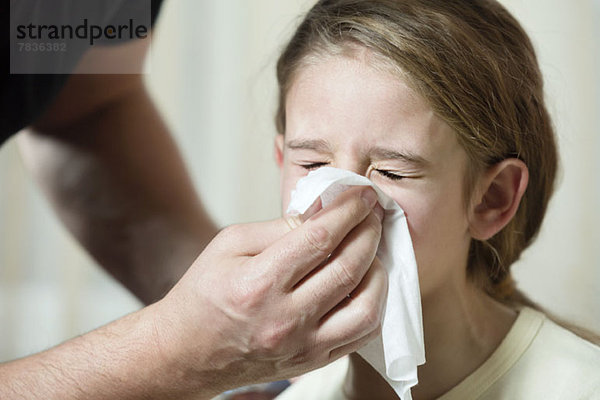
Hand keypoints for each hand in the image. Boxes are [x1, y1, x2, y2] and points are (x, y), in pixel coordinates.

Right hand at [152, 187, 386, 396]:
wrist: (186, 352)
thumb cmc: (203, 294)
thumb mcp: (229, 244)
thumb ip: (278, 227)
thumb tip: (324, 212)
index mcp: (259, 283)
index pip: (320, 238)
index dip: (349, 210)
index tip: (362, 194)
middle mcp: (284, 318)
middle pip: (348, 267)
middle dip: (369, 231)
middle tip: (373, 213)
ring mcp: (302, 346)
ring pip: (366, 306)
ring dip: (379, 270)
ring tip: (372, 249)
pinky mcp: (312, 362)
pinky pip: (361, 334)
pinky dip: (374, 303)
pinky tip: (368, 283)